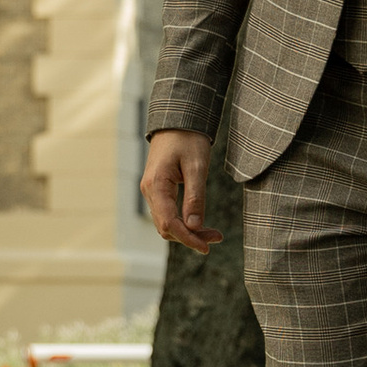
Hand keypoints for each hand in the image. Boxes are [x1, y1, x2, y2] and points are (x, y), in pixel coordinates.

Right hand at [141, 129, 220, 251]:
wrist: (177, 120)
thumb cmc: (188, 138)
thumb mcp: (197, 166)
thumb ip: (195, 197)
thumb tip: (194, 226)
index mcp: (156, 185)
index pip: (169, 223)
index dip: (188, 238)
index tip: (207, 247)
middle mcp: (149, 191)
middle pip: (166, 227)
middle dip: (191, 237)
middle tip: (217, 237)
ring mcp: (151, 191)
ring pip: (166, 222)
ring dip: (188, 231)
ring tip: (213, 233)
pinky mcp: (158, 189)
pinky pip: (167, 213)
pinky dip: (183, 222)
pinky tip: (199, 223)